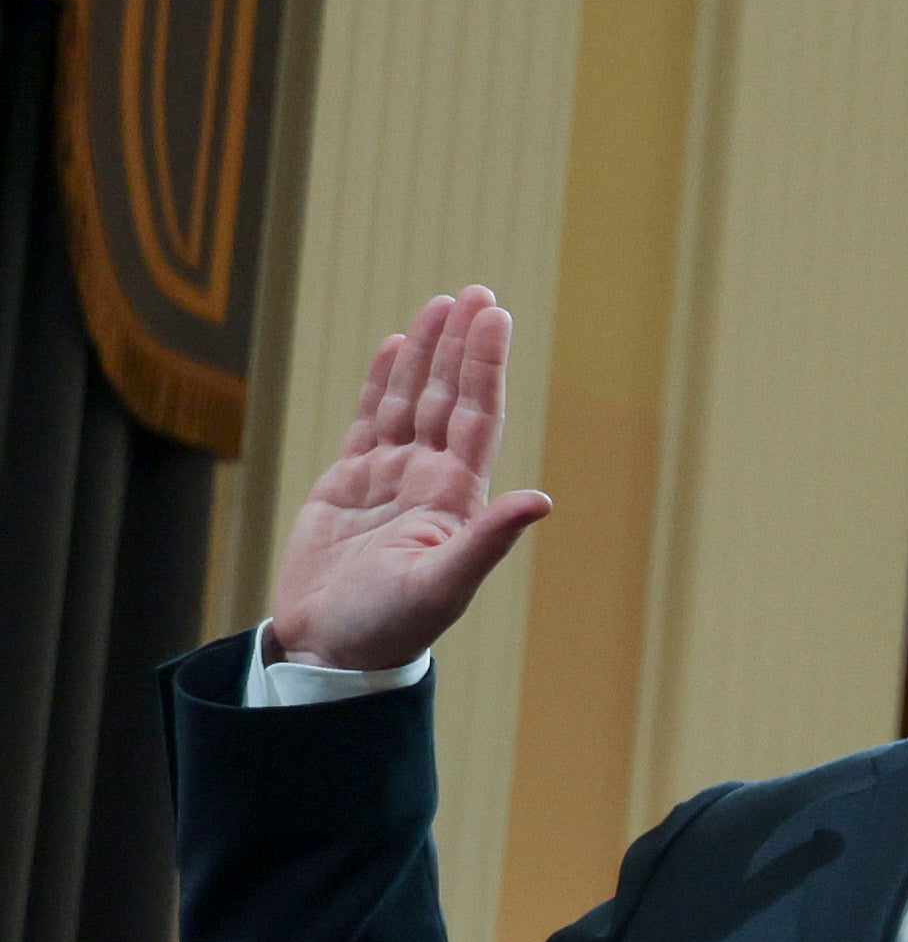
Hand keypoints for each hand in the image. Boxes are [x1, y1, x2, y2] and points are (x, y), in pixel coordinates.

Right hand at [267, 287, 553, 671]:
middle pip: (448, 396)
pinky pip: (369, 420)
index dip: (485, 365)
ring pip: (410, 400)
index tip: (495, 316)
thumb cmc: (390, 627)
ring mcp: (388, 478)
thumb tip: (542, 500)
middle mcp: (428, 479)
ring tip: (440, 304)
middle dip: (462, 345)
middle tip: (477, 291)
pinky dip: (381, 382)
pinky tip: (395, 347)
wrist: (330, 650)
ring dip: (425, 353)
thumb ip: (487, 541)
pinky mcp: (346, 483)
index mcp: (456, 497)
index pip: (476, 415)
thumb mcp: (443, 584)